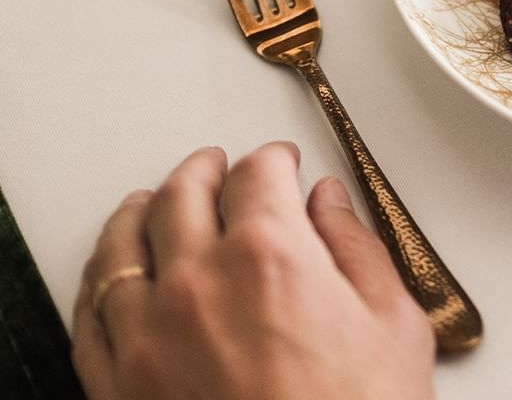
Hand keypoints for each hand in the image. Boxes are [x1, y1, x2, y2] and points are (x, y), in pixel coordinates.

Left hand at [72, 143, 434, 399]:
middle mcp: (197, 281)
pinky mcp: (118, 384)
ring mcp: (146, 334)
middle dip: (206, 171)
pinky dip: (102, 280)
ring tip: (153, 203)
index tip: (282, 164)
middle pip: (184, 194)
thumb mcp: (394, 323)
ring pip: (122, 245)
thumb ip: (358, 250)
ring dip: (141, 212)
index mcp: (271, 255)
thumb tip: (332, 207)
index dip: (274, 160)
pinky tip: (114, 275)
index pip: (259, 174)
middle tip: (219, 167)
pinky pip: (91, 312)